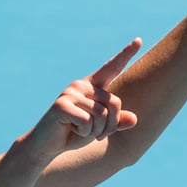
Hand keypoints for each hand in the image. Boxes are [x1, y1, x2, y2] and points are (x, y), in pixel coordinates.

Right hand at [26, 38, 141, 159]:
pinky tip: (70, 130)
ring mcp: (70, 93)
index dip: (125, 54)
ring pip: (101, 115)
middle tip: (94, 133)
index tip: (139, 40)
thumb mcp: (100, 129)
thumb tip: (134, 119)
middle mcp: (81, 85)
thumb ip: (116, 122)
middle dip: (109, 126)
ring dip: (95, 131)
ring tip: (79, 130)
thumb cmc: (73, 135)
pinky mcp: (62, 105)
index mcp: (92, 86)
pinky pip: (87, 122)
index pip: (112, 68)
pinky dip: (83, 133)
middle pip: (114, 103)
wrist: (47, 146)